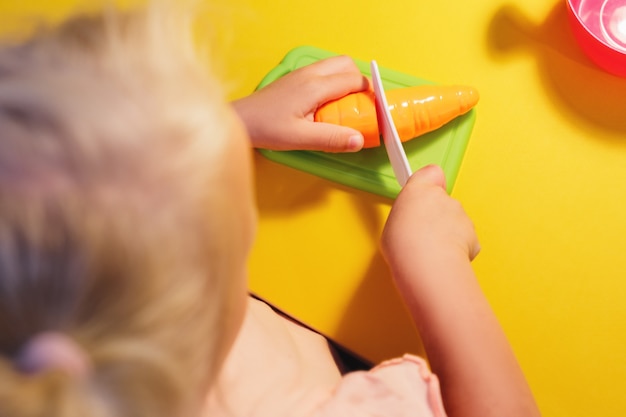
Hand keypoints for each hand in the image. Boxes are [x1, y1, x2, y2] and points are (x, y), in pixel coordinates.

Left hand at [233, 55, 368, 151]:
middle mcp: (310, 74)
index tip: (373, 110)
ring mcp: (302, 74)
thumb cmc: (267, 128)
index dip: (369, 94)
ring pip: (334, 65)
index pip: (354, 80)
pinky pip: (323, 72)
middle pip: (346, 64)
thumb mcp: (301, 139)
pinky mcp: (295, 79)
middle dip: (359, 82)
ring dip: (345, 80)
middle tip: (358, 106)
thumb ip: (331, 139)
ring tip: (343, 106)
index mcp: (315, 87)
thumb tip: (359, 140)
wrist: (242, 120)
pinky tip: (326, 105)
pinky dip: (332, 82)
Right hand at [381, 164, 479, 267]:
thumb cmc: (405, 245)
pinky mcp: (472, 233)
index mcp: (419, 190)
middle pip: (442, 201)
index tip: (424, 192)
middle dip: (436, 214)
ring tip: (430, 249)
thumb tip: (411, 225)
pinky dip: (457, 247)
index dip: (430, 182)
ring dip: (446, 232)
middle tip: (422, 231)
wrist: (426, 263)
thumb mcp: (392, 224)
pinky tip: (443, 256)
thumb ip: (407, 216)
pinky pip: (464, 238)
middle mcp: (443, 198)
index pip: (431, 173)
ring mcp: (460, 215)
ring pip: (454, 221)